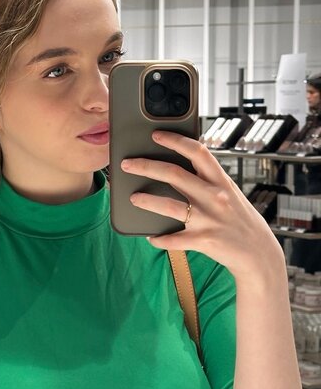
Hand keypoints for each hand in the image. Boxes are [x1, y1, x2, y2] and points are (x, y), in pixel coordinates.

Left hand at [121, 130, 285, 280]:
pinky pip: (173, 240)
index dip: (175, 140)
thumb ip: (209, 182)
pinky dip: (159, 239)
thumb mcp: (230, 194)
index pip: (197, 152)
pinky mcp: (204, 241)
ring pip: (169, 205)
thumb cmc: (241, 221)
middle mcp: (215, 197)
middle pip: (174, 174)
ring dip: (147, 200)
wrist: (259, 254)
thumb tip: (180, 169)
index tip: (156, 135)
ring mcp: (208, 219)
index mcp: (221, 181)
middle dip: (146, 166)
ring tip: (132, 198)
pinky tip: (151, 237)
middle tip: (128, 164)